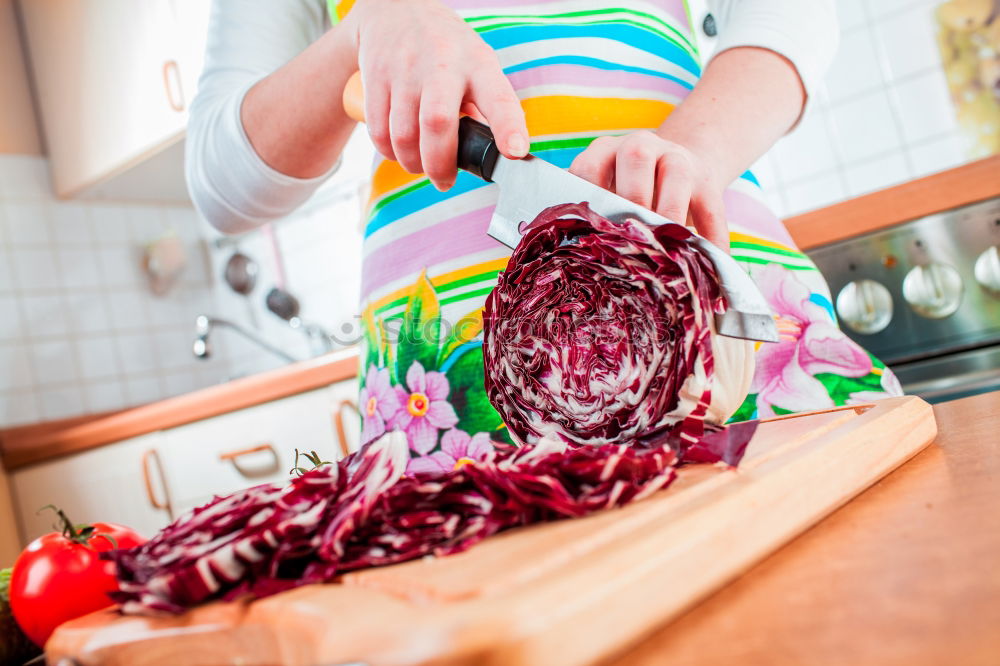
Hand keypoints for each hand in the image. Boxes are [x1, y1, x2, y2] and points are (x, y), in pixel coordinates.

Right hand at [341, 0, 528, 189]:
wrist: (395, 10)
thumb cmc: (446, 50)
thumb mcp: (476, 66)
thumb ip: (484, 108)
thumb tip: (495, 155)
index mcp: (478, 64)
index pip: (498, 97)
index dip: (508, 127)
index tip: (514, 152)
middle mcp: (442, 63)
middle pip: (438, 123)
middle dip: (440, 164)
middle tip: (445, 181)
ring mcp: (406, 68)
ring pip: (404, 135)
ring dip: (412, 163)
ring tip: (421, 166)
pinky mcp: (376, 75)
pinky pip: (379, 131)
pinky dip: (390, 152)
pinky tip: (399, 151)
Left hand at [569, 130, 729, 250]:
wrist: (679, 168)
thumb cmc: (628, 195)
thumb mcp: (607, 195)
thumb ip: (592, 216)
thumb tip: (571, 260)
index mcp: (606, 150)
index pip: (589, 166)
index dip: (588, 198)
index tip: (588, 232)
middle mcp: (642, 146)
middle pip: (636, 156)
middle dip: (631, 197)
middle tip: (628, 237)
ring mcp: (678, 158)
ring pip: (677, 175)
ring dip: (669, 213)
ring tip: (665, 249)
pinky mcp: (708, 179)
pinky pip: (712, 207)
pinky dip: (710, 236)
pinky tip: (708, 259)